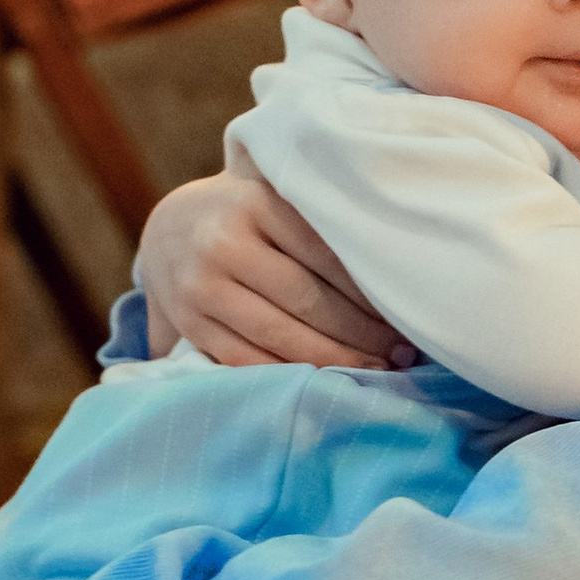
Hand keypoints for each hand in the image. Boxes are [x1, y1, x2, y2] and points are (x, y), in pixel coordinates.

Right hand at [141, 149, 418, 368]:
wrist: (171, 228)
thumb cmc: (251, 216)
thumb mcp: (279, 200)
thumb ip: (322, 223)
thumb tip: (398, 262)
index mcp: (257, 204)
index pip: (329, 256)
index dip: (372, 292)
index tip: (408, 314)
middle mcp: (224, 243)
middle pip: (308, 300)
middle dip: (362, 334)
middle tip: (404, 353)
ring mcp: (202, 286)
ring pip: (280, 336)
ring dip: (336, 360)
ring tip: (378, 369)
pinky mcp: (191, 324)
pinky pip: (249, 360)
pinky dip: (293, 374)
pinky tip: (328, 380)